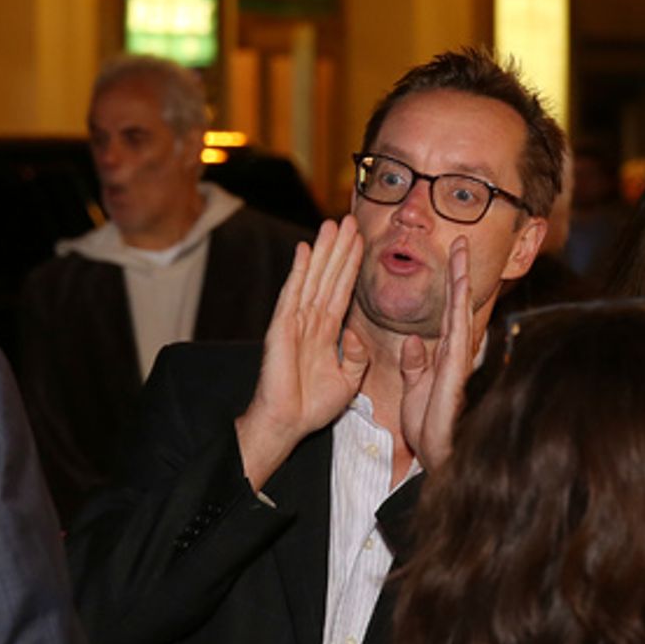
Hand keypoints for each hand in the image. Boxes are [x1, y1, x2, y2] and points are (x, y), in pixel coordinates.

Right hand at [236, 216, 367, 487]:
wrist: (287, 424)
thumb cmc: (312, 406)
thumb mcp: (349, 381)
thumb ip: (357, 357)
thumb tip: (356, 334)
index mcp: (326, 332)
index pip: (342, 290)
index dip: (352, 265)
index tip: (362, 240)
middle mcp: (311, 321)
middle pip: (329, 276)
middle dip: (339, 248)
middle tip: (349, 219)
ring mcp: (295, 322)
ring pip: (314, 278)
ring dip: (324, 251)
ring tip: (332, 224)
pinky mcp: (282, 328)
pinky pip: (293, 294)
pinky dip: (300, 272)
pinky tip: (305, 250)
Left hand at [399, 236, 472, 470]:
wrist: (435, 456)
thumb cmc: (428, 428)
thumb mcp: (414, 389)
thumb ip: (416, 365)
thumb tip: (414, 341)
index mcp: (442, 355)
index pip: (446, 311)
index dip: (448, 283)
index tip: (450, 256)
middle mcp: (454, 353)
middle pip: (457, 303)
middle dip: (460, 271)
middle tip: (461, 240)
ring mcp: (457, 360)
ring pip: (460, 311)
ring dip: (461, 280)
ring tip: (462, 251)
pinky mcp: (454, 371)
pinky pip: (457, 333)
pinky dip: (459, 308)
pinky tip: (461, 288)